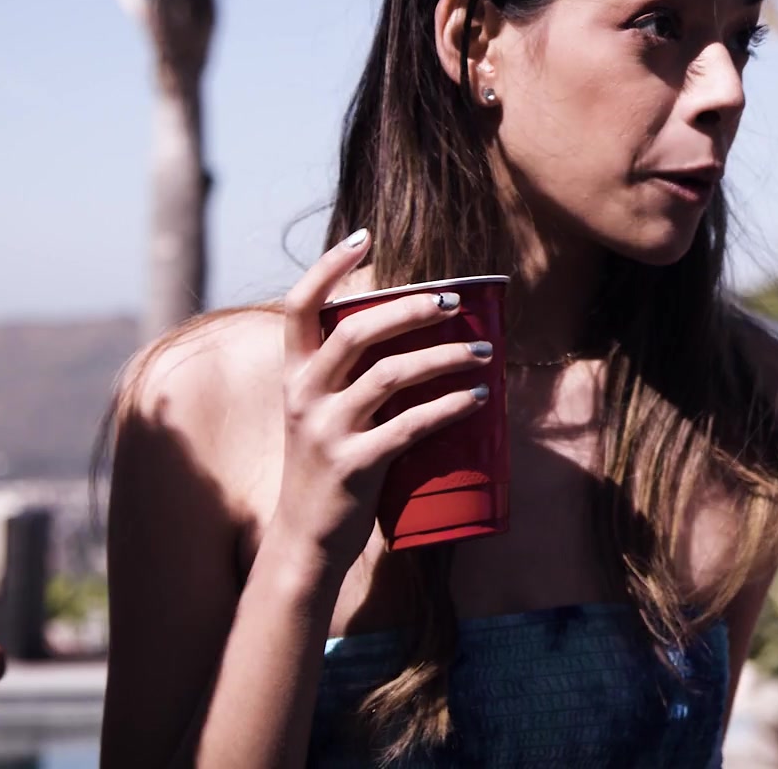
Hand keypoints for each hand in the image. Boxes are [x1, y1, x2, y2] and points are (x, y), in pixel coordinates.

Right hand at [273, 229, 490, 570]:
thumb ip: (347, 377)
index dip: (327, 266)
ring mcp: (326, 431)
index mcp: (293, 376)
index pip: (299, 306)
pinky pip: (410, 426)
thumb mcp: (320, 414)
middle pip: (356, 332)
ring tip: (484, 351)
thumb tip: (414, 334)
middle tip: (451, 301)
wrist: (305, 542)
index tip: (364, 236)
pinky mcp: (354, 466)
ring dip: (445, 356)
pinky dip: (451, 407)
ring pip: (390, 375)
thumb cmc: (327, 469)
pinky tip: (480, 398)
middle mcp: (303, 396)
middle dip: (409, 309)